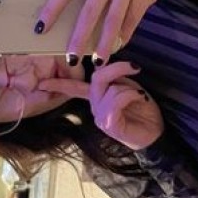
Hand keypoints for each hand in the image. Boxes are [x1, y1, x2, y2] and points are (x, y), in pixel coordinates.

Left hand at [38, 0, 169, 61]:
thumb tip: (71, 23)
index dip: (52, 10)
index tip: (41, 29)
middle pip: (90, 12)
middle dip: (79, 38)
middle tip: (71, 59)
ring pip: (113, 20)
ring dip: (104, 44)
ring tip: (98, 61)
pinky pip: (131, 21)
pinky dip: (124, 36)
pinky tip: (117, 46)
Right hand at [40, 61, 164, 149]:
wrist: (156, 131)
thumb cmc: (142, 107)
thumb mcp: (128, 86)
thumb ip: (113, 78)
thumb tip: (104, 67)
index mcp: (96, 98)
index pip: (74, 89)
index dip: (59, 84)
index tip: (41, 82)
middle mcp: (95, 108)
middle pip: (96, 79)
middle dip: (116, 68)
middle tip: (134, 68)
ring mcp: (100, 118)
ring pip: (109, 89)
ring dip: (129, 88)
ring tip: (138, 96)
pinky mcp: (109, 125)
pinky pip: (116, 100)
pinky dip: (131, 95)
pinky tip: (140, 100)